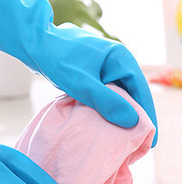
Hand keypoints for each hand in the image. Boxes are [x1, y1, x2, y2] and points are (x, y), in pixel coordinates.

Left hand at [30, 22, 157, 145]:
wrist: (32, 42)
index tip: (150, 140)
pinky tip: (102, 118)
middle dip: (133, 115)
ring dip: (117, 109)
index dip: (146, 115)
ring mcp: (102, 61)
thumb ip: (107, 102)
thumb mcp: (82, 85)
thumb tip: (132, 121)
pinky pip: (102, 88)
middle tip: (138, 141)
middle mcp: (115, 57)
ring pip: (115, 90)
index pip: (140, 90)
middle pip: (130, 91)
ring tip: (122, 134)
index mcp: (120, 57)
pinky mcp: (88, 67)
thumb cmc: (57, 60)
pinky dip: (103, 102)